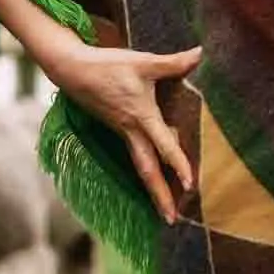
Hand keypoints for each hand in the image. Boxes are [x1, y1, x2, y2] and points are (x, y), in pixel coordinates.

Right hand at [0, 0, 199, 220]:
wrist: (72, 70)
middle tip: (171, 220)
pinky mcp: (118, 130)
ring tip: (166, 211)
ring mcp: (123, 133)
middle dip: (159, 196)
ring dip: (153, 190)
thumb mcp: (143, 61)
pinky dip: (146, 173)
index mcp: (141, 116)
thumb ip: (173, 63)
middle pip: (147, 170)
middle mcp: (131, 131)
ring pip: (141, 167)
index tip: (190, 185)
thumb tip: (200, 53)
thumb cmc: (107, 66)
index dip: (178, 165)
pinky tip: (154, 182)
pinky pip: (135, 157)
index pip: (164, 146)